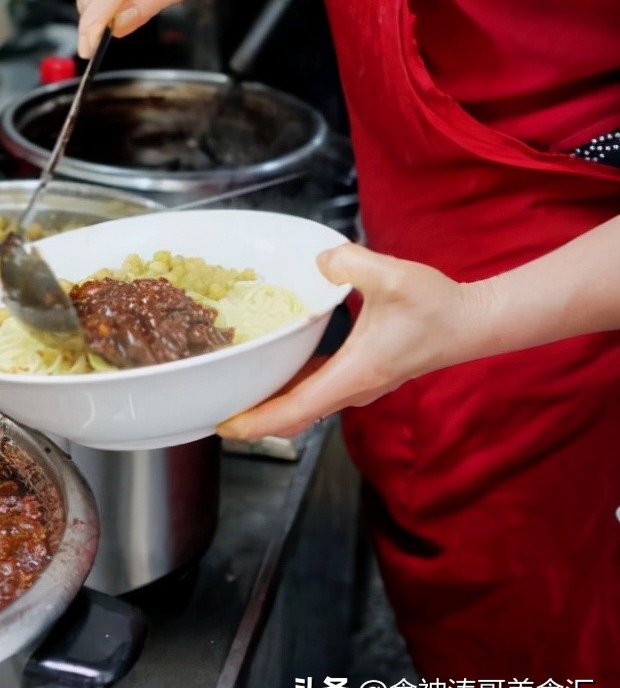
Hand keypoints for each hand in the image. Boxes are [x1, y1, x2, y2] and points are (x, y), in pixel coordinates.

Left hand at [216, 243, 490, 438]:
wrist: (473, 322)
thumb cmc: (437, 306)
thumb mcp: (391, 276)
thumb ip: (350, 264)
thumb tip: (322, 261)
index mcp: (352, 374)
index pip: (294, 409)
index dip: (256, 421)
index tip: (224, 426)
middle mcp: (351, 389)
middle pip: (292, 415)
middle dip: (253, 419)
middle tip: (215, 410)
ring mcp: (357, 386)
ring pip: (304, 406)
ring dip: (271, 405)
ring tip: (235, 394)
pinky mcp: (362, 376)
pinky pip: (317, 390)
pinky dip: (291, 390)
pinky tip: (275, 372)